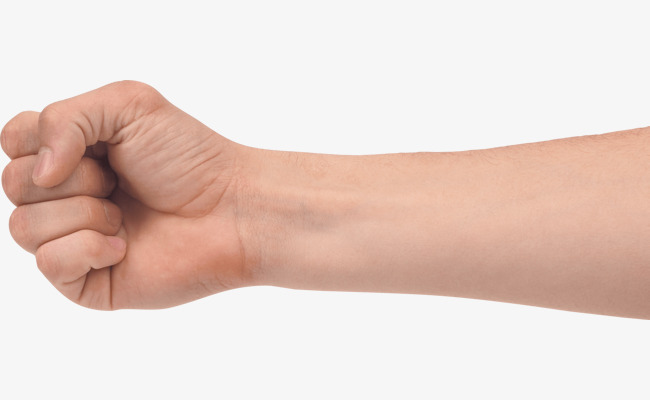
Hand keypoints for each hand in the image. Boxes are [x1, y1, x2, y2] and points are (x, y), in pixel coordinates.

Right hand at [2, 81, 248, 309]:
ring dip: (83, 212)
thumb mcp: (129, 106)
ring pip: (23, 226)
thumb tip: (37, 171)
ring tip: (124, 214)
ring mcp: (75, 240)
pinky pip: (48, 264)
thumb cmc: (189, 158)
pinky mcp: (87, 280)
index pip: (13, 142)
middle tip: (119, 181)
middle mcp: (68, 197)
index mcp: (73, 154)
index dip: (43, 140)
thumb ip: (64, 117)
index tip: (96, 145)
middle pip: (14, 183)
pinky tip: (124, 245)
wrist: (232, 210)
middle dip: (73, 177)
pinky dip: (87, 248)